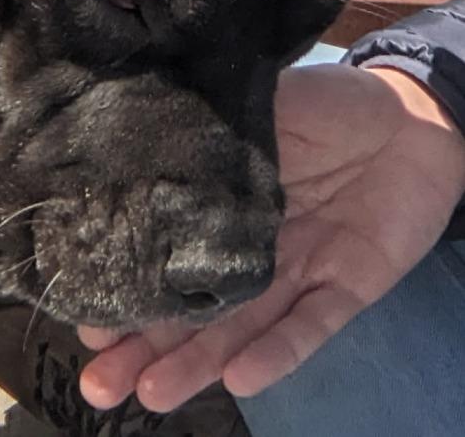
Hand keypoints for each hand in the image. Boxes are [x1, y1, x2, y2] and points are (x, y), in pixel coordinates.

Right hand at [78, 63, 464, 412]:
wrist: (415, 119)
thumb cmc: (328, 106)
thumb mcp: (258, 108)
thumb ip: (212, 135)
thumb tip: (139, 137)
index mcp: (222, 209)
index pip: (166, 257)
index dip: (129, 289)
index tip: (85, 316)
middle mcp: (250, 250)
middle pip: (194, 311)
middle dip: (146, 348)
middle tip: (99, 383)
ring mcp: (295, 272)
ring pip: (240, 329)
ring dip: (198, 365)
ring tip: (151, 393)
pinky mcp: (345, 288)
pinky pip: (309, 326)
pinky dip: (277, 353)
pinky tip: (240, 379)